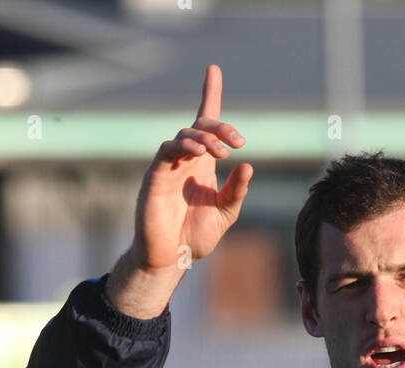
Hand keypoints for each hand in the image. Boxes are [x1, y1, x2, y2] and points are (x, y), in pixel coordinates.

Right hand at [105, 62, 252, 315]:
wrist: (171, 258)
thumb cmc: (194, 237)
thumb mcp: (225, 213)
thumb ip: (236, 190)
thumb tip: (248, 166)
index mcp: (202, 165)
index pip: (205, 123)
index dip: (209, 94)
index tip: (213, 70)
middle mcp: (186, 161)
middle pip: (200, 126)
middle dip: (220, 127)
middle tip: (237, 142)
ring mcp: (169, 166)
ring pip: (185, 135)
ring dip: (205, 138)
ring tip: (221, 153)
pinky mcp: (155, 175)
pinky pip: (168, 150)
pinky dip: (183, 146)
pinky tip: (199, 154)